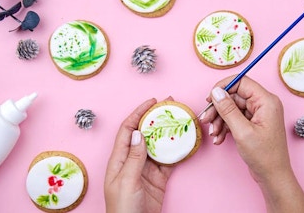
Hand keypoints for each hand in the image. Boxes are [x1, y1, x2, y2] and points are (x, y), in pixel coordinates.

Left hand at [104, 98, 173, 212]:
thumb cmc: (123, 209)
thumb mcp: (126, 181)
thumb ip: (134, 158)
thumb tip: (138, 133)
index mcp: (119, 159)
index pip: (127, 129)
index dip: (138, 113)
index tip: (152, 102)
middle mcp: (132, 160)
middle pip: (144, 133)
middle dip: (155, 119)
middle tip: (170, 107)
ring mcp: (146, 169)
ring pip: (158, 145)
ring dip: (167, 133)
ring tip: (179, 121)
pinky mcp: (158, 178)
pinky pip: (168, 161)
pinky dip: (176, 152)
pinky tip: (184, 143)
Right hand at [200, 75, 303, 211]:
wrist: (272, 175)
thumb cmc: (263, 155)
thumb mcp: (242, 131)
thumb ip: (228, 109)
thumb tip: (216, 92)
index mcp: (266, 101)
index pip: (241, 82)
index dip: (223, 87)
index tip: (209, 98)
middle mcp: (262, 104)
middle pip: (233, 97)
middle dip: (218, 109)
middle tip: (205, 119)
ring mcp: (257, 114)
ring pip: (231, 108)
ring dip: (219, 120)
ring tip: (213, 134)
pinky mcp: (251, 123)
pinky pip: (233, 118)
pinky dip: (224, 127)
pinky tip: (219, 138)